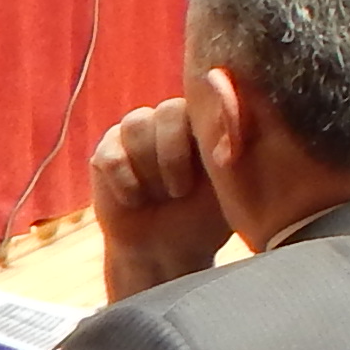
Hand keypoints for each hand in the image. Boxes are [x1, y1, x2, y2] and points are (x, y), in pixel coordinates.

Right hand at [90, 99, 231, 294]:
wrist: (167, 249)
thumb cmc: (208, 215)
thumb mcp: (232, 184)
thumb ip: (237, 147)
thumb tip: (243, 115)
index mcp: (208, 119)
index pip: (207, 100)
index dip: (211, 125)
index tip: (219, 161)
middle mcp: (172, 117)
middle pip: (168, 110)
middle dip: (175, 153)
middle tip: (182, 191)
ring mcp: (138, 132)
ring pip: (137, 124)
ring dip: (150, 166)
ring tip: (164, 196)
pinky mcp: (107, 153)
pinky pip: (110, 154)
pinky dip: (124, 181)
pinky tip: (136, 200)